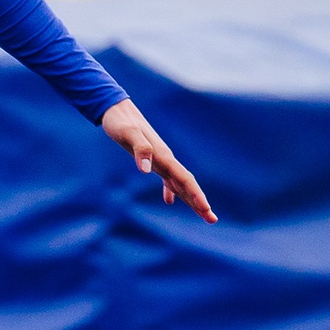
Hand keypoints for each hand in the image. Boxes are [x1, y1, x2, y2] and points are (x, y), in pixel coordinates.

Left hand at [99, 100, 216, 222]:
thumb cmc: (120, 122)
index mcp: (163, 156)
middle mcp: (166, 159)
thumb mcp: (127, 134)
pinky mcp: (152, 159)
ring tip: (203, 214)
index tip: (206, 210)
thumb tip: (146, 170)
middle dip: (199, 203)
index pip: (184, 179)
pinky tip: (170, 201)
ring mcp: (160, 159)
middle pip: (187, 184)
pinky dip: (170, 191)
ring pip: (179, 183)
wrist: (116, 109)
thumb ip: (139, 149)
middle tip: (213, 220)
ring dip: (190, 199)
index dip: (196, 195)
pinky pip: (166, 179)